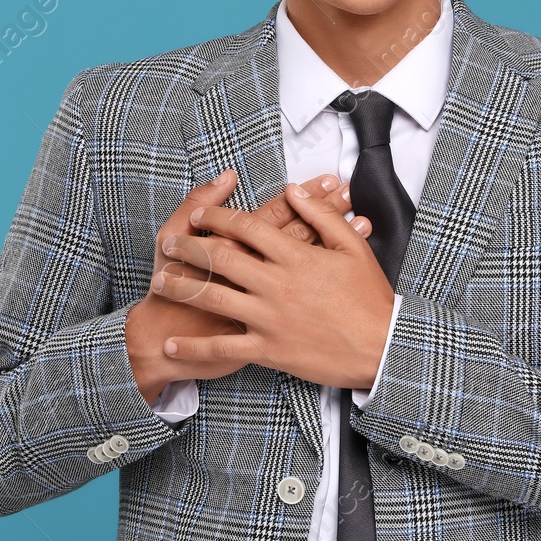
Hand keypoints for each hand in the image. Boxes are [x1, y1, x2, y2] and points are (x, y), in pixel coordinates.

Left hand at [126, 169, 356, 403]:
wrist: (381, 347)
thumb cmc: (370, 297)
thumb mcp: (353, 248)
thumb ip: (321, 216)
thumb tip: (293, 190)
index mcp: (296, 256)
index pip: (248, 227)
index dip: (218, 217)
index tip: (200, 215)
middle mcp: (276, 284)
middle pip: (221, 258)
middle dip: (189, 248)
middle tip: (168, 243)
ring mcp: (269, 318)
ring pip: (214, 299)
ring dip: (182, 288)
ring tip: (159, 281)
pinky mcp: (268, 350)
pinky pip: (223, 347)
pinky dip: (194, 348)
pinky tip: (172, 346)